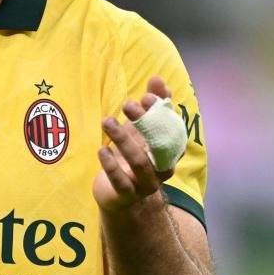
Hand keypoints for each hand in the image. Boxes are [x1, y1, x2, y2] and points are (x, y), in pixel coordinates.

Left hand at [93, 76, 175, 211]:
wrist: (118, 194)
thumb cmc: (131, 155)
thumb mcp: (139, 130)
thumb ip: (150, 106)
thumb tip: (157, 79)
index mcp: (169, 149)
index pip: (171, 127)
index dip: (162, 111)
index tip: (147, 95)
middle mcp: (163, 167)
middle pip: (157, 143)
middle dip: (145, 122)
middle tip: (127, 104)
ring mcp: (146, 183)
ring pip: (139, 162)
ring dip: (123, 139)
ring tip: (107, 121)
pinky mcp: (128, 195)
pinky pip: (121, 181)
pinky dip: (112, 165)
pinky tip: (102, 150)